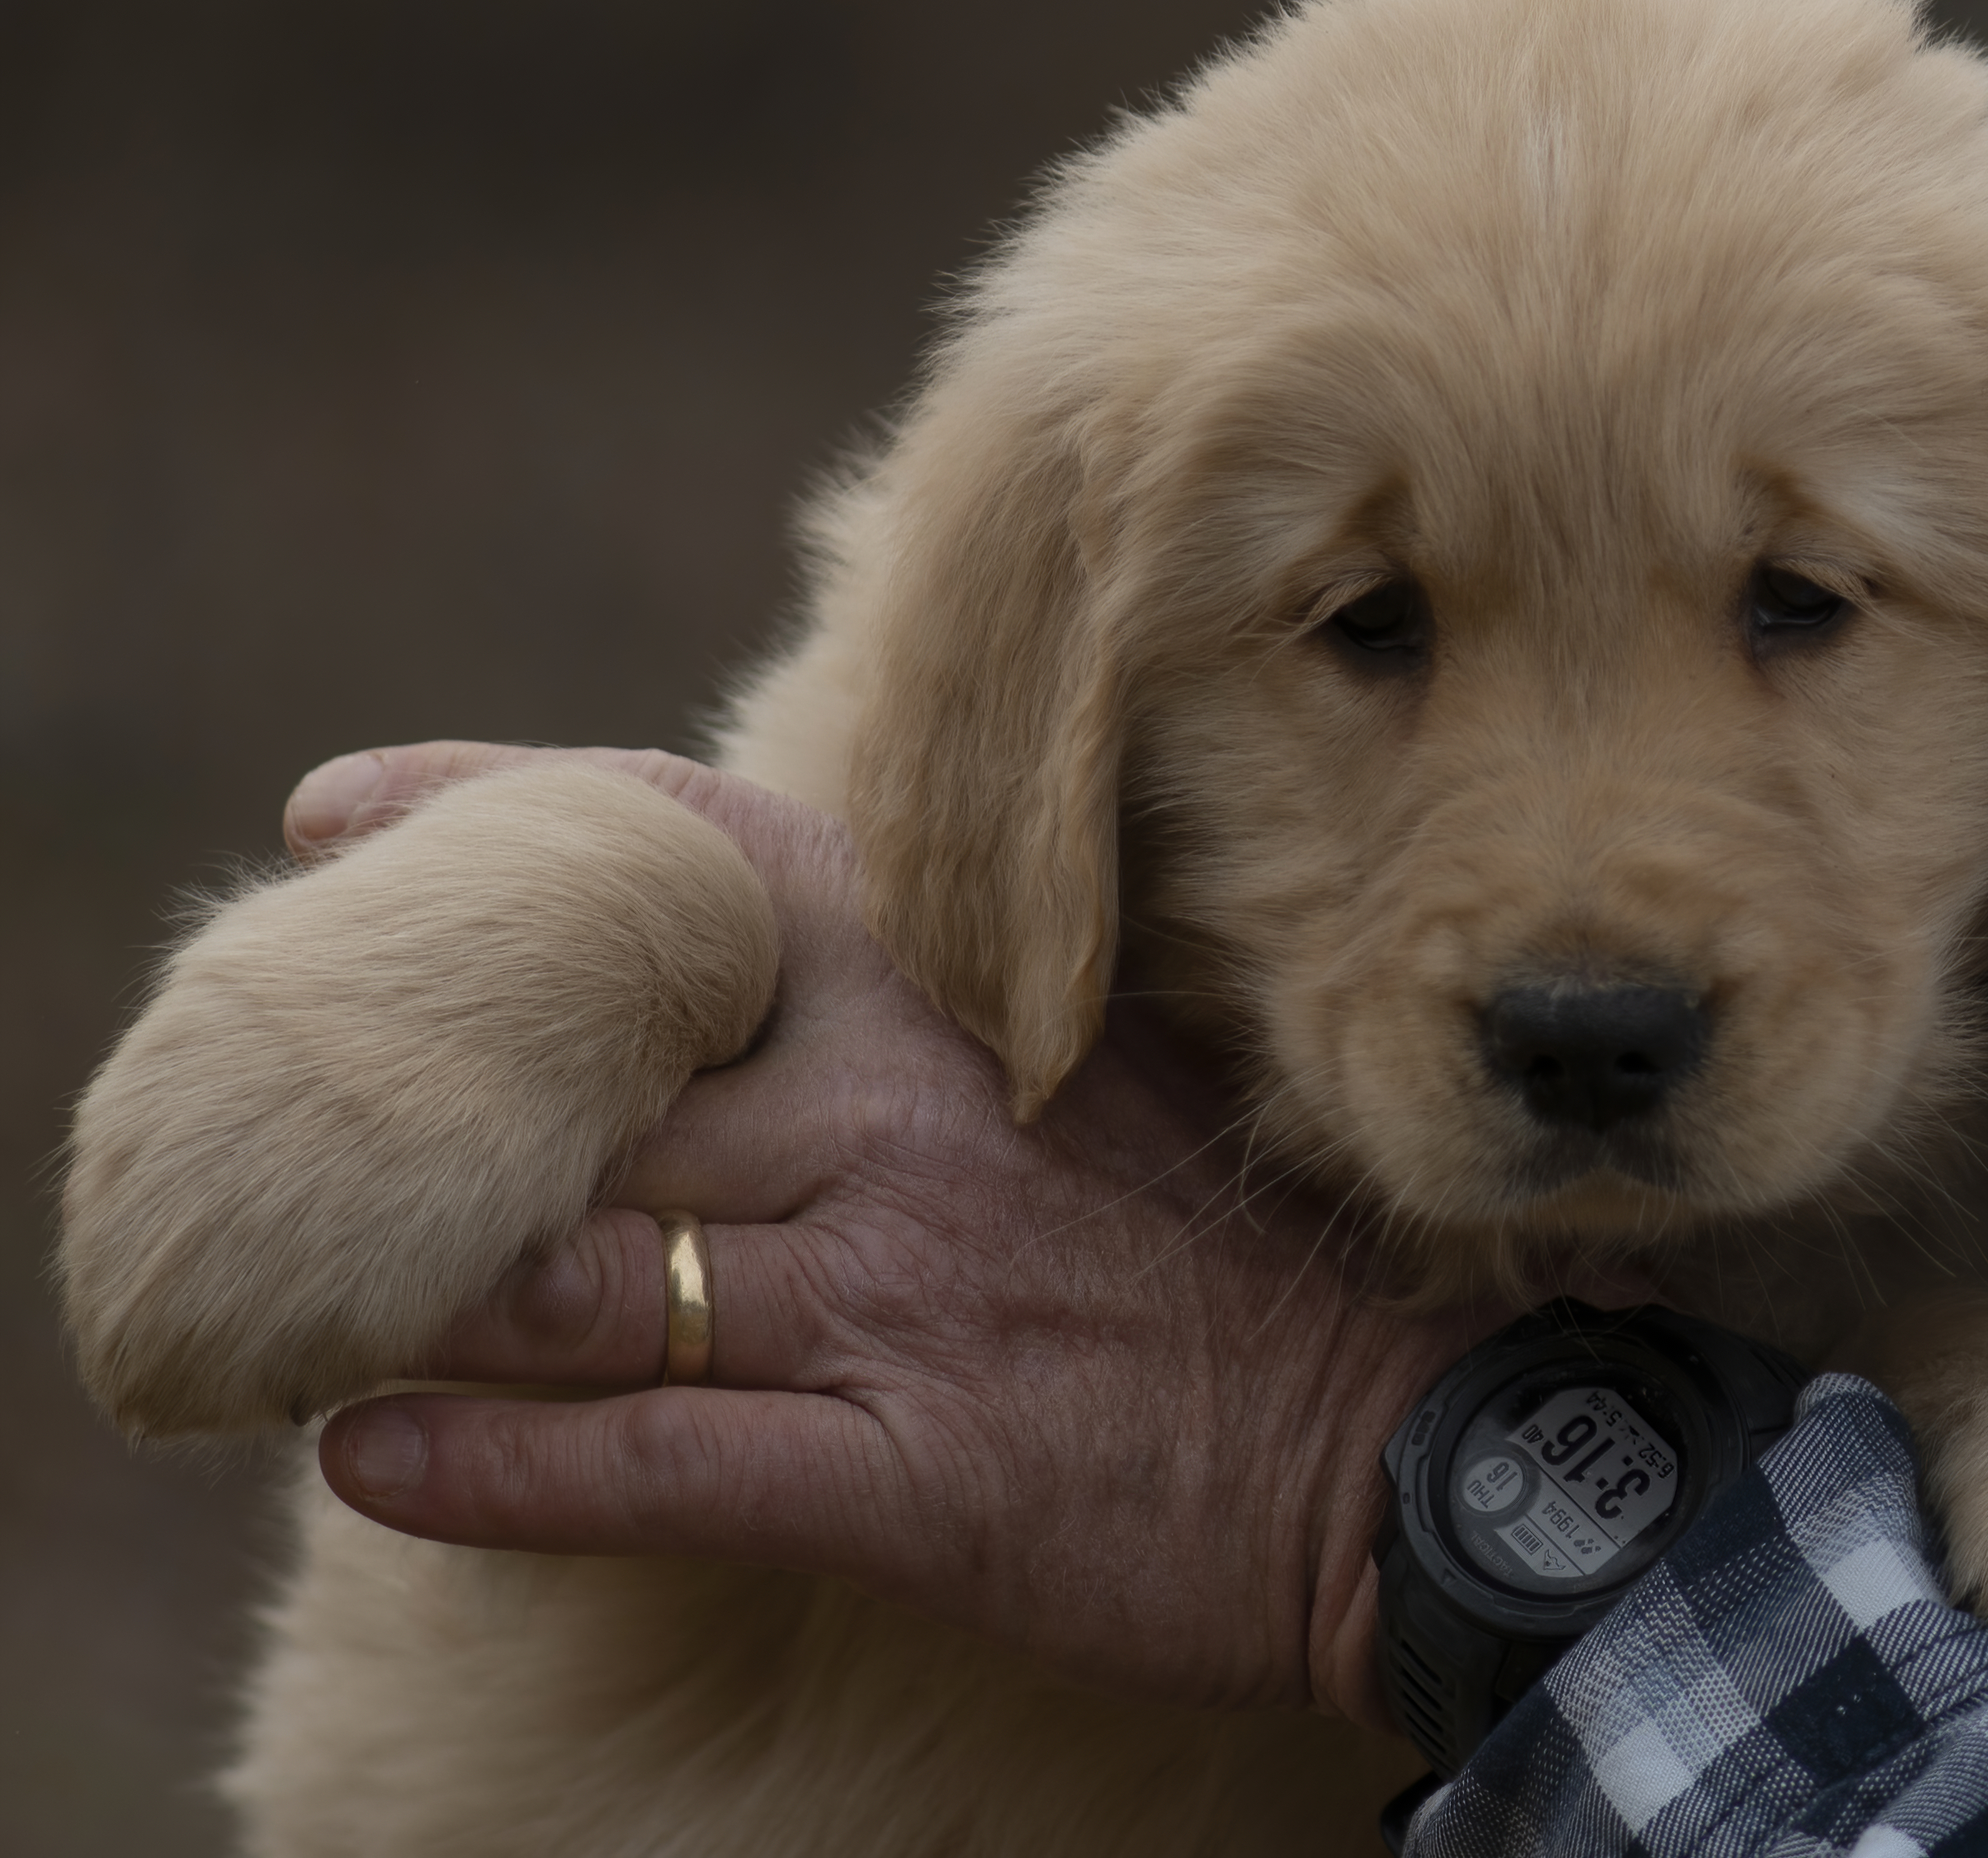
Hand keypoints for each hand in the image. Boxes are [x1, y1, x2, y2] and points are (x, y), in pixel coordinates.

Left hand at [286, 742, 1495, 1725]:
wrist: (1425, 1443)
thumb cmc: (1269, 1255)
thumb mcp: (1132, 1057)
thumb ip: (962, 998)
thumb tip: (789, 955)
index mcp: (961, 1007)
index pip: (703, 860)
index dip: (507, 823)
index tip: (340, 815)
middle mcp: (906, 1130)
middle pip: (592, 1078)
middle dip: (409, 1092)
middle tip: (262, 1103)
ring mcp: (899, 1301)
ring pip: (587, 1272)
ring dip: (415, 1287)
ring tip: (289, 1289)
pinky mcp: (904, 1473)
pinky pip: (650, 1464)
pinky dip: (486, 1468)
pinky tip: (365, 1461)